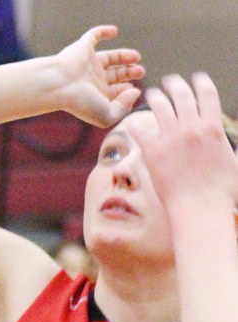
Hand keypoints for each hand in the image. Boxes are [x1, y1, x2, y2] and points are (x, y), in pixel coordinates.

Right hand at [53, 25, 144, 126]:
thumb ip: (123, 107)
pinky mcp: (82, 48)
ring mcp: (87, 63)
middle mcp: (92, 79)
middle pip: (114, 74)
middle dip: (128, 73)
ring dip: (124, 56)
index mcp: (96, 95)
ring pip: (109, 57)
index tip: (133, 89)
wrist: (58, 86)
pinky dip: (103, 32)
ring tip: (137, 58)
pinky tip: (114, 31)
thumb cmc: (80, 103)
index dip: (126, 90)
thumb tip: (135, 91)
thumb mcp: (106, 115)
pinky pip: (93, 36)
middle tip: (140, 72)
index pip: (114, 91)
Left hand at [125, 73, 237, 212]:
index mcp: (213, 127)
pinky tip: (131, 121)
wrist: (200, 208)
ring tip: (151, 94)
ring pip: (161, 108)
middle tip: (169, 81)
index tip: (197, 78)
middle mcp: (192, 127)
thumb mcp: (236, 162)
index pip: (207, 94)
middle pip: (182, 96)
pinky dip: (136, 124)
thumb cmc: (221, 191)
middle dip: (175, 84)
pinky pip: (140, 132)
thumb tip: (237, 142)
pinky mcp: (153, 153)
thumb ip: (234, 147)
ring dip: (156, 97)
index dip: (201, 82)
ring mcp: (171, 139)